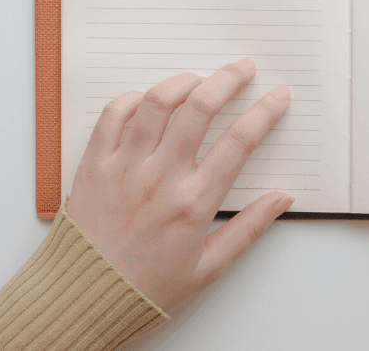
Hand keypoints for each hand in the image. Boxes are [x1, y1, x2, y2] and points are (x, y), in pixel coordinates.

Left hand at [65, 58, 293, 310]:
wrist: (85, 298)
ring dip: (183, 81)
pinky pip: (113, 115)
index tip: (278, 96)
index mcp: (193, 203)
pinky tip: (148, 100)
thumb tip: (283, 198)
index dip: (264, 112)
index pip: (239, 142)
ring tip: (199, 78)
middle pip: (200, 108)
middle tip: (243, 69)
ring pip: (157, 103)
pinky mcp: (94, 164)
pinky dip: (133, 99)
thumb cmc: (146, 287)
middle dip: (228, 79)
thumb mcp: (209, 267)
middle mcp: (160, 178)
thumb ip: (249, 228)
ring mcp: (124, 167)